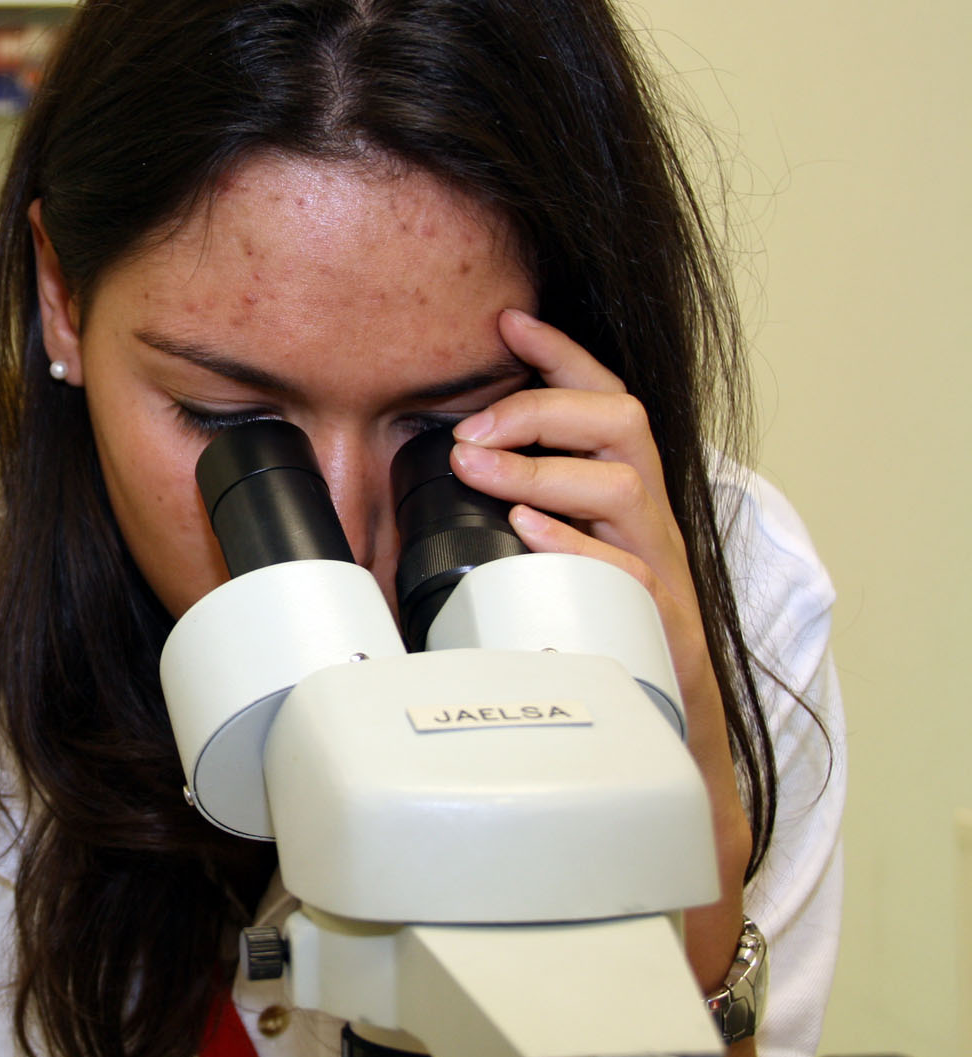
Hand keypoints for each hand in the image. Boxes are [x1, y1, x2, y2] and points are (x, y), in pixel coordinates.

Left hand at [449, 309, 752, 988]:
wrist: (661, 737)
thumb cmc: (584, 638)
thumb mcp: (535, 564)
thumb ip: (493, 521)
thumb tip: (395, 500)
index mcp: (615, 493)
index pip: (601, 397)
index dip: (560, 354)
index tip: (507, 319)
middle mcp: (643, 518)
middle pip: (622, 424)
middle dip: (543, 410)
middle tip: (469, 428)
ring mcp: (656, 567)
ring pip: (625, 488)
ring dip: (545, 469)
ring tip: (477, 472)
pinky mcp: (658, 623)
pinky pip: (629, 573)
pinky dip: (577, 548)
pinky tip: (528, 536)